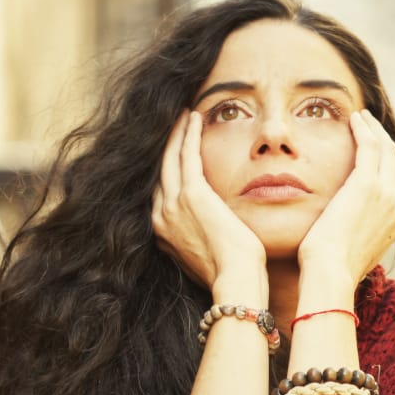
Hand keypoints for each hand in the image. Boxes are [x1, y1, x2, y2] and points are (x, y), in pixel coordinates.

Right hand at [152, 111, 265, 288]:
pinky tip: (194, 117)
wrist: (235, 279)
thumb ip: (198, 237)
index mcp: (162, 231)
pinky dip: (189, 134)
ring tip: (183, 115)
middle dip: (167, 145)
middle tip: (174, 124)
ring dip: (176, 133)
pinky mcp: (192, 194)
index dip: (166, 167)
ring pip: (170, 158)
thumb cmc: (230, 272)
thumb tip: (208, 229)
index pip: (160, 190)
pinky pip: (187, 155)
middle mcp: (161, 216)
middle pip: (159, 170)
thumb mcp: (204, 253)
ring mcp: (173, 204)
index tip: (173, 150)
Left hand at [297, 108, 394, 282]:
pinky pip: (371, 145)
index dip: (386, 161)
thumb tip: (346, 231)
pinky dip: (364, 129)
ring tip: (360, 118)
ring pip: (387, 149)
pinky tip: (353, 119)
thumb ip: (357, 233)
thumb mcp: (352, 249)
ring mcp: (388, 194)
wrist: (330, 273)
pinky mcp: (368, 184)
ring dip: (374, 129)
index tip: (371, 148)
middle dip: (383, 139)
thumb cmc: (332, 268)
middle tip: (367, 125)